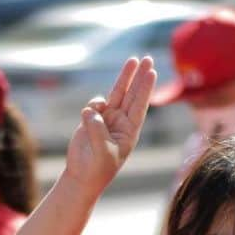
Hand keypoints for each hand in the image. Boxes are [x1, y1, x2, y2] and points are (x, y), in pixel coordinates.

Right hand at [64, 57, 156, 195]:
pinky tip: (89, 116)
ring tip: (132, 60)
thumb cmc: (97, 168)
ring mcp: (107, 119)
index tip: (152, 72)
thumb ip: (97, 129)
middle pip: (132, 94)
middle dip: (139, 76)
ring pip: (117, 93)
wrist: (82, 176)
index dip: (145, 88)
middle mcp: (121, 122)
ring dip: (124, 77)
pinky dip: (93, 105)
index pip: (139, 105)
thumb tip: (90, 110)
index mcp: (129, 131)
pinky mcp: (92, 119)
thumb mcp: (102, 150)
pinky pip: (95, 104)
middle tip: (148, 58)